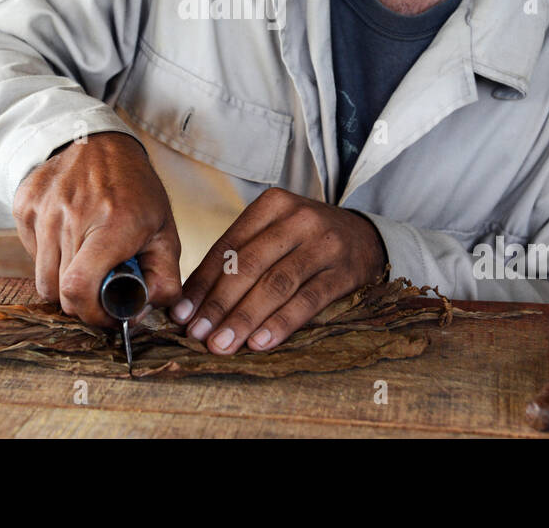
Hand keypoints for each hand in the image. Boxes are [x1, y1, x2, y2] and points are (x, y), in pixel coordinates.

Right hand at [12, 131, 181, 325]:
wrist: (98, 142)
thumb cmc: (136, 191)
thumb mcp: (164, 231)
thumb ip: (164, 279)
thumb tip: (140, 315)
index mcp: (111, 224)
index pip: (78, 288)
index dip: (90, 314)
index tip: (107, 314)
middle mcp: (71, 216)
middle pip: (59, 291)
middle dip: (82, 301)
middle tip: (100, 287)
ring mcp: (43, 210)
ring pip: (42, 279)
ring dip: (63, 283)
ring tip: (85, 262)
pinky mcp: (24, 206)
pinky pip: (30, 254)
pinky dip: (49, 258)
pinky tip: (69, 239)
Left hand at [171, 187, 386, 354]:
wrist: (366, 239)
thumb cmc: (306, 240)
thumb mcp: (274, 233)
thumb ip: (238, 258)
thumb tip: (191, 301)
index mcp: (272, 205)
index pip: (228, 247)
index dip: (202, 283)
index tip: (182, 314)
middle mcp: (299, 218)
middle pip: (249, 265)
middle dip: (219, 304)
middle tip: (197, 335)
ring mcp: (324, 244)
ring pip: (276, 284)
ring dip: (245, 318)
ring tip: (222, 344)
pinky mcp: (344, 271)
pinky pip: (308, 300)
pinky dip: (282, 323)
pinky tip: (261, 342)